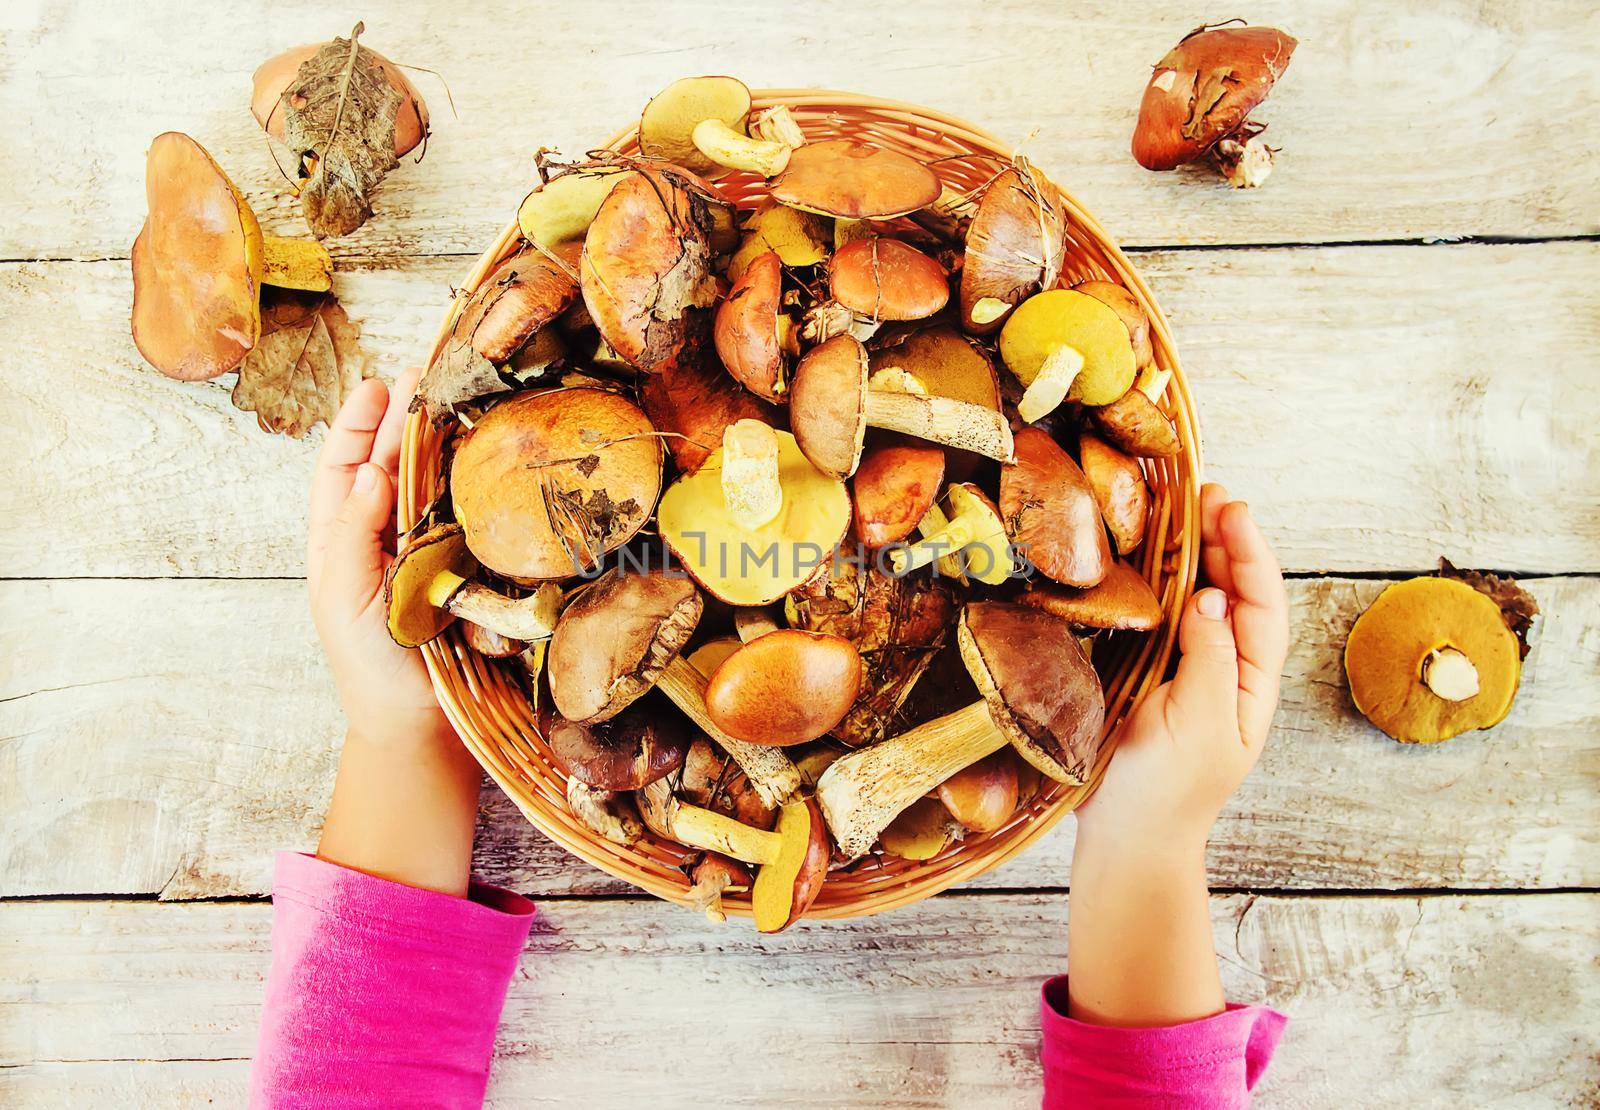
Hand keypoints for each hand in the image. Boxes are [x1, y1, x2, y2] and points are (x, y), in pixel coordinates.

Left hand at [308, 367, 451, 748]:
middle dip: (407, 420)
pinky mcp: (471, 569)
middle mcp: (387, 538)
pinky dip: (478, 488)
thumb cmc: (371, 666)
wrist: (422, 724)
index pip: (344, 468)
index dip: (359, 426)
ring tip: (460, 405)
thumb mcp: (345, 599)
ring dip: (445, 445)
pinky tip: (490, 462)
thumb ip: (352, 536)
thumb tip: (366, 471)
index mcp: (343, 541)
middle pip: (394, 466)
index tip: (378, 387)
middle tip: (426, 378)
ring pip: (434, 486)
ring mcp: (430, 551)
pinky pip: (473, 520)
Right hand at [1076, 483, 1289, 853]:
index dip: (1249, 552)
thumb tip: (1214, 596)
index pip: (1261, 603)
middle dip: (1225, 539)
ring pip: (1202, 600)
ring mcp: (1189, 673)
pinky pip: (1164, 619)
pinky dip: (1160, 582)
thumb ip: (1210, 657)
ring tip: (1181, 509)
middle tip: (1203, 491)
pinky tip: (1146, 559)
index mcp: (1250, 683)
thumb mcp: (1198, 723)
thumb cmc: (1166, 791)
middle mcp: (1226, 670)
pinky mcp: (1151, 677)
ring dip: (1196, 554)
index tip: (1230, 508)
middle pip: (1236, 592)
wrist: (1127, 840)